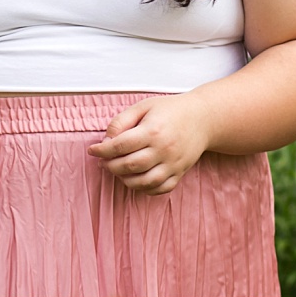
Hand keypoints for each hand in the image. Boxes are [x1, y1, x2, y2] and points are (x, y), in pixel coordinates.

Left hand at [88, 93, 210, 194]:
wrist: (203, 119)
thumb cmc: (169, 110)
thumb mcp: (144, 107)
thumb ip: (122, 121)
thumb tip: (107, 140)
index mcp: (153, 130)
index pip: (120, 145)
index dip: (102, 150)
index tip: (92, 150)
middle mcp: (164, 150)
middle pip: (130, 166)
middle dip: (110, 166)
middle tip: (103, 162)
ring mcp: (173, 164)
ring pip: (143, 182)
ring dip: (124, 180)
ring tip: (117, 170)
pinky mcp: (180, 173)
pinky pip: (159, 189)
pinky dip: (144, 189)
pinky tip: (135, 179)